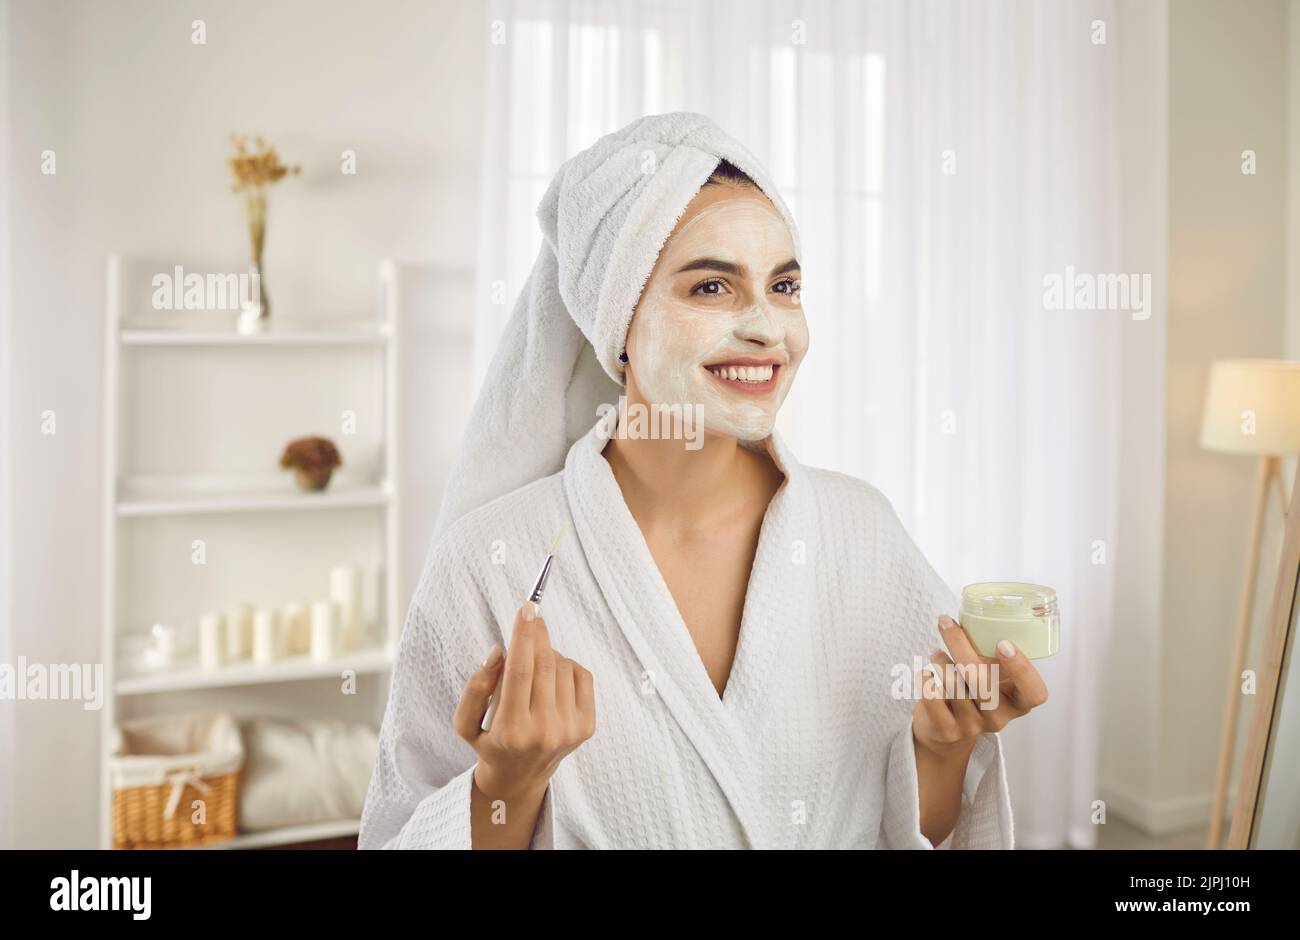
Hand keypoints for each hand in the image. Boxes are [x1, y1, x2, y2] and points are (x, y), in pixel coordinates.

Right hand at [453, 601, 595, 801]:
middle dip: (537, 635)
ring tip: (533, 669)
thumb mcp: (465, 722)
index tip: (527, 609)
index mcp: (512, 730)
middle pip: (544, 664)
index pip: (520, 670)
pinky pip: (582, 676)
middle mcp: (544, 731)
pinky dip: (566, 667)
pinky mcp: (586, 726)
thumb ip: (475, 687)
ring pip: (563, 666)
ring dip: (548, 655)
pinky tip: (551, 679)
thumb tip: (498, 652)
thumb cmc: (490, 742)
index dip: (524, 635)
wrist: (519, 778)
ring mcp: (569, 729)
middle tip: (531, 619)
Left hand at [912, 614, 1048, 758]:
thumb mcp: (989, 674)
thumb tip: (973, 613)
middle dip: (960, 646)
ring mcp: (973, 727)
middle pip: (982, 682)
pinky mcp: (947, 731)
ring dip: (940, 660)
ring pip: (953, 685)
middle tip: (946, 624)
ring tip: (937, 653)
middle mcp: (999, 717)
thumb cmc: (971, 689)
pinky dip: (925, 678)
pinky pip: (932, 697)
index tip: (1003, 643)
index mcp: (1018, 701)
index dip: (1021, 669)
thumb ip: (990, 653)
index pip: (1034, 693)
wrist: (945, 728)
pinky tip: (927, 673)